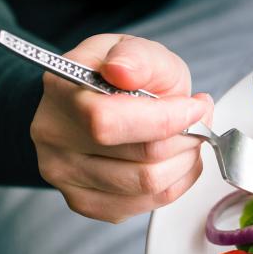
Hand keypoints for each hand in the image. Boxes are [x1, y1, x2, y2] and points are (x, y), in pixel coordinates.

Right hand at [30, 34, 213, 222]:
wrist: (93, 105)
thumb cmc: (118, 79)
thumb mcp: (134, 49)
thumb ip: (136, 56)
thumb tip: (122, 70)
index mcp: (61, 91)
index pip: (111, 122)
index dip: (167, 119)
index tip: (195, 107)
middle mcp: (54, 137)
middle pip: (142, 157)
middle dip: (186, 139)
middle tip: (198, 121)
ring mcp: (65, 175)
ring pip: (149, 184)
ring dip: (185, 162)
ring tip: (189, 139)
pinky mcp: (85, 202)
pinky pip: (147, 204)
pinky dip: (176, 182)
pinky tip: (174, 161)